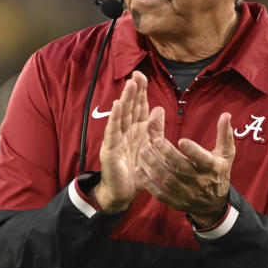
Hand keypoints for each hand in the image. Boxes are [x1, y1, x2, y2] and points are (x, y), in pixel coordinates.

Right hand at [92, 71, 150, 212]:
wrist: (124, 193)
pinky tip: (118, 106)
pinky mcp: (109, 150)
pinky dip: (115, 118)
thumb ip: (155, 129)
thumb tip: (158, 109)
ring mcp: (116, 139)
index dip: (141, 92)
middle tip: (137, 74)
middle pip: (130, 107)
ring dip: (125, 99)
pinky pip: (113, 132)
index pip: (139, 107)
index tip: (142, 76)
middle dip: (133, 91)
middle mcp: (125, 131)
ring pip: (122, 116)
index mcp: (137, 130)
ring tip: (129, 84)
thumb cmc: (137, 171)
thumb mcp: (150, 147)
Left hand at [137, 110, 235, 226]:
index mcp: (212, 168)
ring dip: (155, 165)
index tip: (182, 140)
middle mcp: (199, 181)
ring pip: (168, 179)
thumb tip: (226, 114)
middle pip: (182, 168)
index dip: (193, 151)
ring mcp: (186, 193)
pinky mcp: (175, 202)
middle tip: (155, 141)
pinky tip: (139, 170)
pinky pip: (160, 193)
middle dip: (168, 154)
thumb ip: (224, 134)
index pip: (202, 159)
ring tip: (144, 151)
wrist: (214, 204)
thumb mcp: (226, 154)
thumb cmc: (218, 172)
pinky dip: (149, 183)